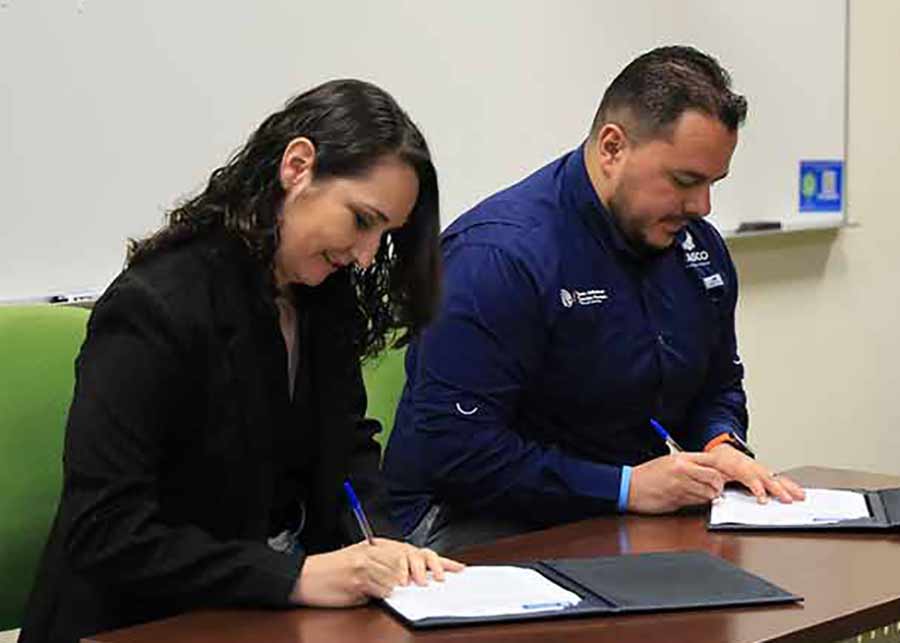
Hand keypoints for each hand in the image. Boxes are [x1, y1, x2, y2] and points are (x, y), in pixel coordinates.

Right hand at [290, 538, 463, 606]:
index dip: (438, 560)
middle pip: (411, 556)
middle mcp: (373, 550)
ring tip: (407, 588)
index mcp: (377, 546)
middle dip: (426, 569)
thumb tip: (412, 581)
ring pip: (399, 570)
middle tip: (433, 582)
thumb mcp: (362, 566)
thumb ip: (385, 569)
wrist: (304, 577)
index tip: (456, 569)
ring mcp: (366, 562)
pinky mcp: (357, 576)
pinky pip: (381, 584)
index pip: (415, 549)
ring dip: (404, 583)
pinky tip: (388, 593)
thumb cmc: (332, 574)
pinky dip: (388, 590)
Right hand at [628, 453, 725, 512]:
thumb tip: (710, 472)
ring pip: (708, 493)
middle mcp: (683, 470)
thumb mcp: (669, 462)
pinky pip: (697, 502)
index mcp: (682, 458)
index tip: (728, 474)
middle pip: (715, 478)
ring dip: (709, 496)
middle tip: (716, 488)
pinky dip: (698, 502)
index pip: (713, 460)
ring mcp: (681, 485)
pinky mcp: (678, 499)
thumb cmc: (648, 475)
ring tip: (700, 493)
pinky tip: (690, 498)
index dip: (724, 469)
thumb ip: (690, 466)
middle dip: (719, 486)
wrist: (630, 487)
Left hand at [707, 444, 805, 503]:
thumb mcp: (712, 469)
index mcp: (739, 466)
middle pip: (767, 479)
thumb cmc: (718, 462)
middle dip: (778, 490)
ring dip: (789, 487)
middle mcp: (753, 467)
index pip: (750, 478)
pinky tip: (798, 491)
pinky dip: (790, 485)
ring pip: (776, 478)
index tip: (763, 500)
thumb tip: (716, 491)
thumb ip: (715, 480)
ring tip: (800, 496)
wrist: (723, 451)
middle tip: (787, 500)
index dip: (757, 489)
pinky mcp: (765, 472)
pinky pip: (779, 478)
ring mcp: (761, 469)